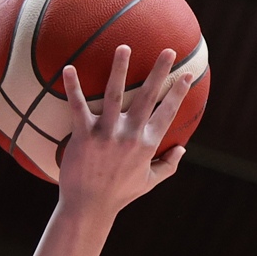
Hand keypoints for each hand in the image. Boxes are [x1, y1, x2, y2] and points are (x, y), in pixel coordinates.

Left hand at [55, 45, 192, 216]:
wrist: (88, 208)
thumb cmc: (118, 195)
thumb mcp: (148, 182)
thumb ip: (168, 166)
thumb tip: (183, 150)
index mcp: (147, 144)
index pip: (167, 113)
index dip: (178, 93)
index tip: (187, 74)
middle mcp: (129, 135)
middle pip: (147, 97)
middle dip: (160, 72)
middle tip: (168, 50)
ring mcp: (106, 134)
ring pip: (115, 94)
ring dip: (120, 69)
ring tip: (124, 47)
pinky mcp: (84, 135)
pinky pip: (78, 106)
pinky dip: (73, 87)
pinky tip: (69, 68)